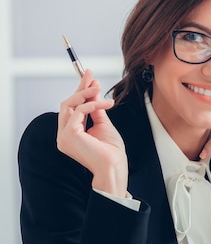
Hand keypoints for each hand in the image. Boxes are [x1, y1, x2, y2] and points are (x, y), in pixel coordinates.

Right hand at [57, 70, 128, 196]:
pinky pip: (79, 111)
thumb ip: (96, 108)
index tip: (88, 78)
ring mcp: (63, 136)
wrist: (114, 167)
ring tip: (99, 88)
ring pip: (69, 105)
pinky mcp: (69, 134)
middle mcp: (63, 136)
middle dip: (80, 88)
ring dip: (85, 93)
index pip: (71, 109)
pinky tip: (105, 104)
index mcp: (70, 135)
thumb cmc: (111, 152)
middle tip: (91, 75)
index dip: (79, 92)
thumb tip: (93, 90)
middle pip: (67, 104)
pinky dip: (92, 104)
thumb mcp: (103, 124)